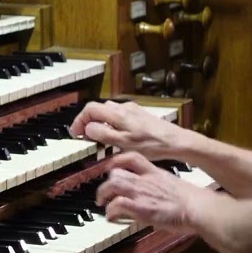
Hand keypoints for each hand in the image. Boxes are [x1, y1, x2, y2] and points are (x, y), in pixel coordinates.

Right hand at [69, 100, 189, 160]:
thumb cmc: (151, 144)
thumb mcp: (122, 143)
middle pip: (98, 109)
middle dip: (88, 121)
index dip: (79, 120)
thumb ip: (103, 134)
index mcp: (117, 113)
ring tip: (98, 138)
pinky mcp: (140, 116)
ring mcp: (133, 110)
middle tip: (84, 137)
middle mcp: (124, 108)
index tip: (75, 134)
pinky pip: (119, 117)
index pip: (90, 109)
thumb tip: (87, 128)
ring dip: (99, 123)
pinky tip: (116, 137)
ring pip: (109, 112)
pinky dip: (111, 124)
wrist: (176, 141)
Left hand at [95, 152, 211, 233]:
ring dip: (104, 194)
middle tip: (104, 192)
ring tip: (103, 204)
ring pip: (112, 184)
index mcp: (154, 172)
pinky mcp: (141, 208)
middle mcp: (145, 179)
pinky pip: (117, 204)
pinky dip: (111, 211)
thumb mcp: (173, 185)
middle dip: (107, 182)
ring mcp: (142, 192)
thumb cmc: (192, 200)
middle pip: (116, 172)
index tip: (110, 168)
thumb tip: (155, 195)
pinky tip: (112, 217)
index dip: (117, 161)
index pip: (132, 157)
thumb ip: (160, 186)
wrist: (197, 207)